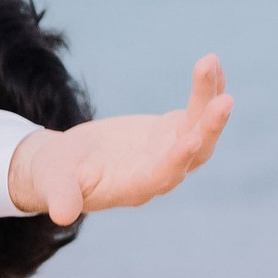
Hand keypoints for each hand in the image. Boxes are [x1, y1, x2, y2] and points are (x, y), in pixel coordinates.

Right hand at [7, 56, 230, 221]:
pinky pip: (198, 110)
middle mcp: (161, 172)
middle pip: (195, 153)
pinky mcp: (171, 131)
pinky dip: (206, 89)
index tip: (192, 138)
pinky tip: (212, 64)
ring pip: (200, 127)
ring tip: (209, 62)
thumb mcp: (53, 184)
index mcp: (134, 188)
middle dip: (209, 127)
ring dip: (208, 97)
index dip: (178, 159)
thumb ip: (61, 196)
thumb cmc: (54, 176)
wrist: (64, 165)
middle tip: (224, 101)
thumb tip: (61, 215)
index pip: (163, 175)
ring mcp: (171, 151)